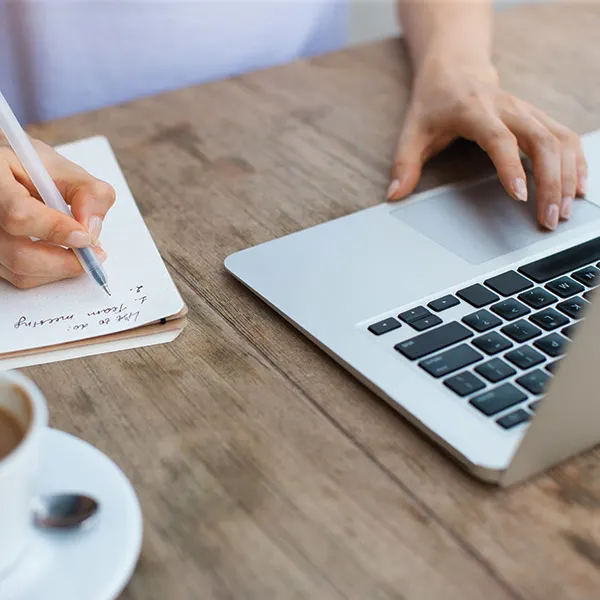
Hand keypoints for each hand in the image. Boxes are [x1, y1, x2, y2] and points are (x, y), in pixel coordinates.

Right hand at [0, 138, 114, 288]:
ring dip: (60, 268)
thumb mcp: (64, 170)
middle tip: (93, 254)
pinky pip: (20, 277)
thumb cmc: (32, 170)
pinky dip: (49, 272)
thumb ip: (88, 193)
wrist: (11, 177)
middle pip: (19, 254)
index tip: (85, 237)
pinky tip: (62, 255)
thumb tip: (91, 228)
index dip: (55, 229)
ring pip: (21, 271)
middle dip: (65, 261)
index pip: (18, 213)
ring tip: (81, 252)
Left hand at [388, 56, 586, 229]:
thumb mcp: (412, 131)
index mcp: (474, 110)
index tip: (520, 195)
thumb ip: (404, 164)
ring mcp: (526, 110)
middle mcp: (507, 108)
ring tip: (564, 210)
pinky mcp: (537, 116)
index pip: (499, 138)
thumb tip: (393, 195)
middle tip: (548, 218)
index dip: (511, 166)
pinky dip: (576, 162)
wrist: (455, 69)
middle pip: (541, 140)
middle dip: (550, 181)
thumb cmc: (434, 102)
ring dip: (567, 176)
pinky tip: (578, 187)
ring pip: (559, 139)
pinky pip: (566, 137)